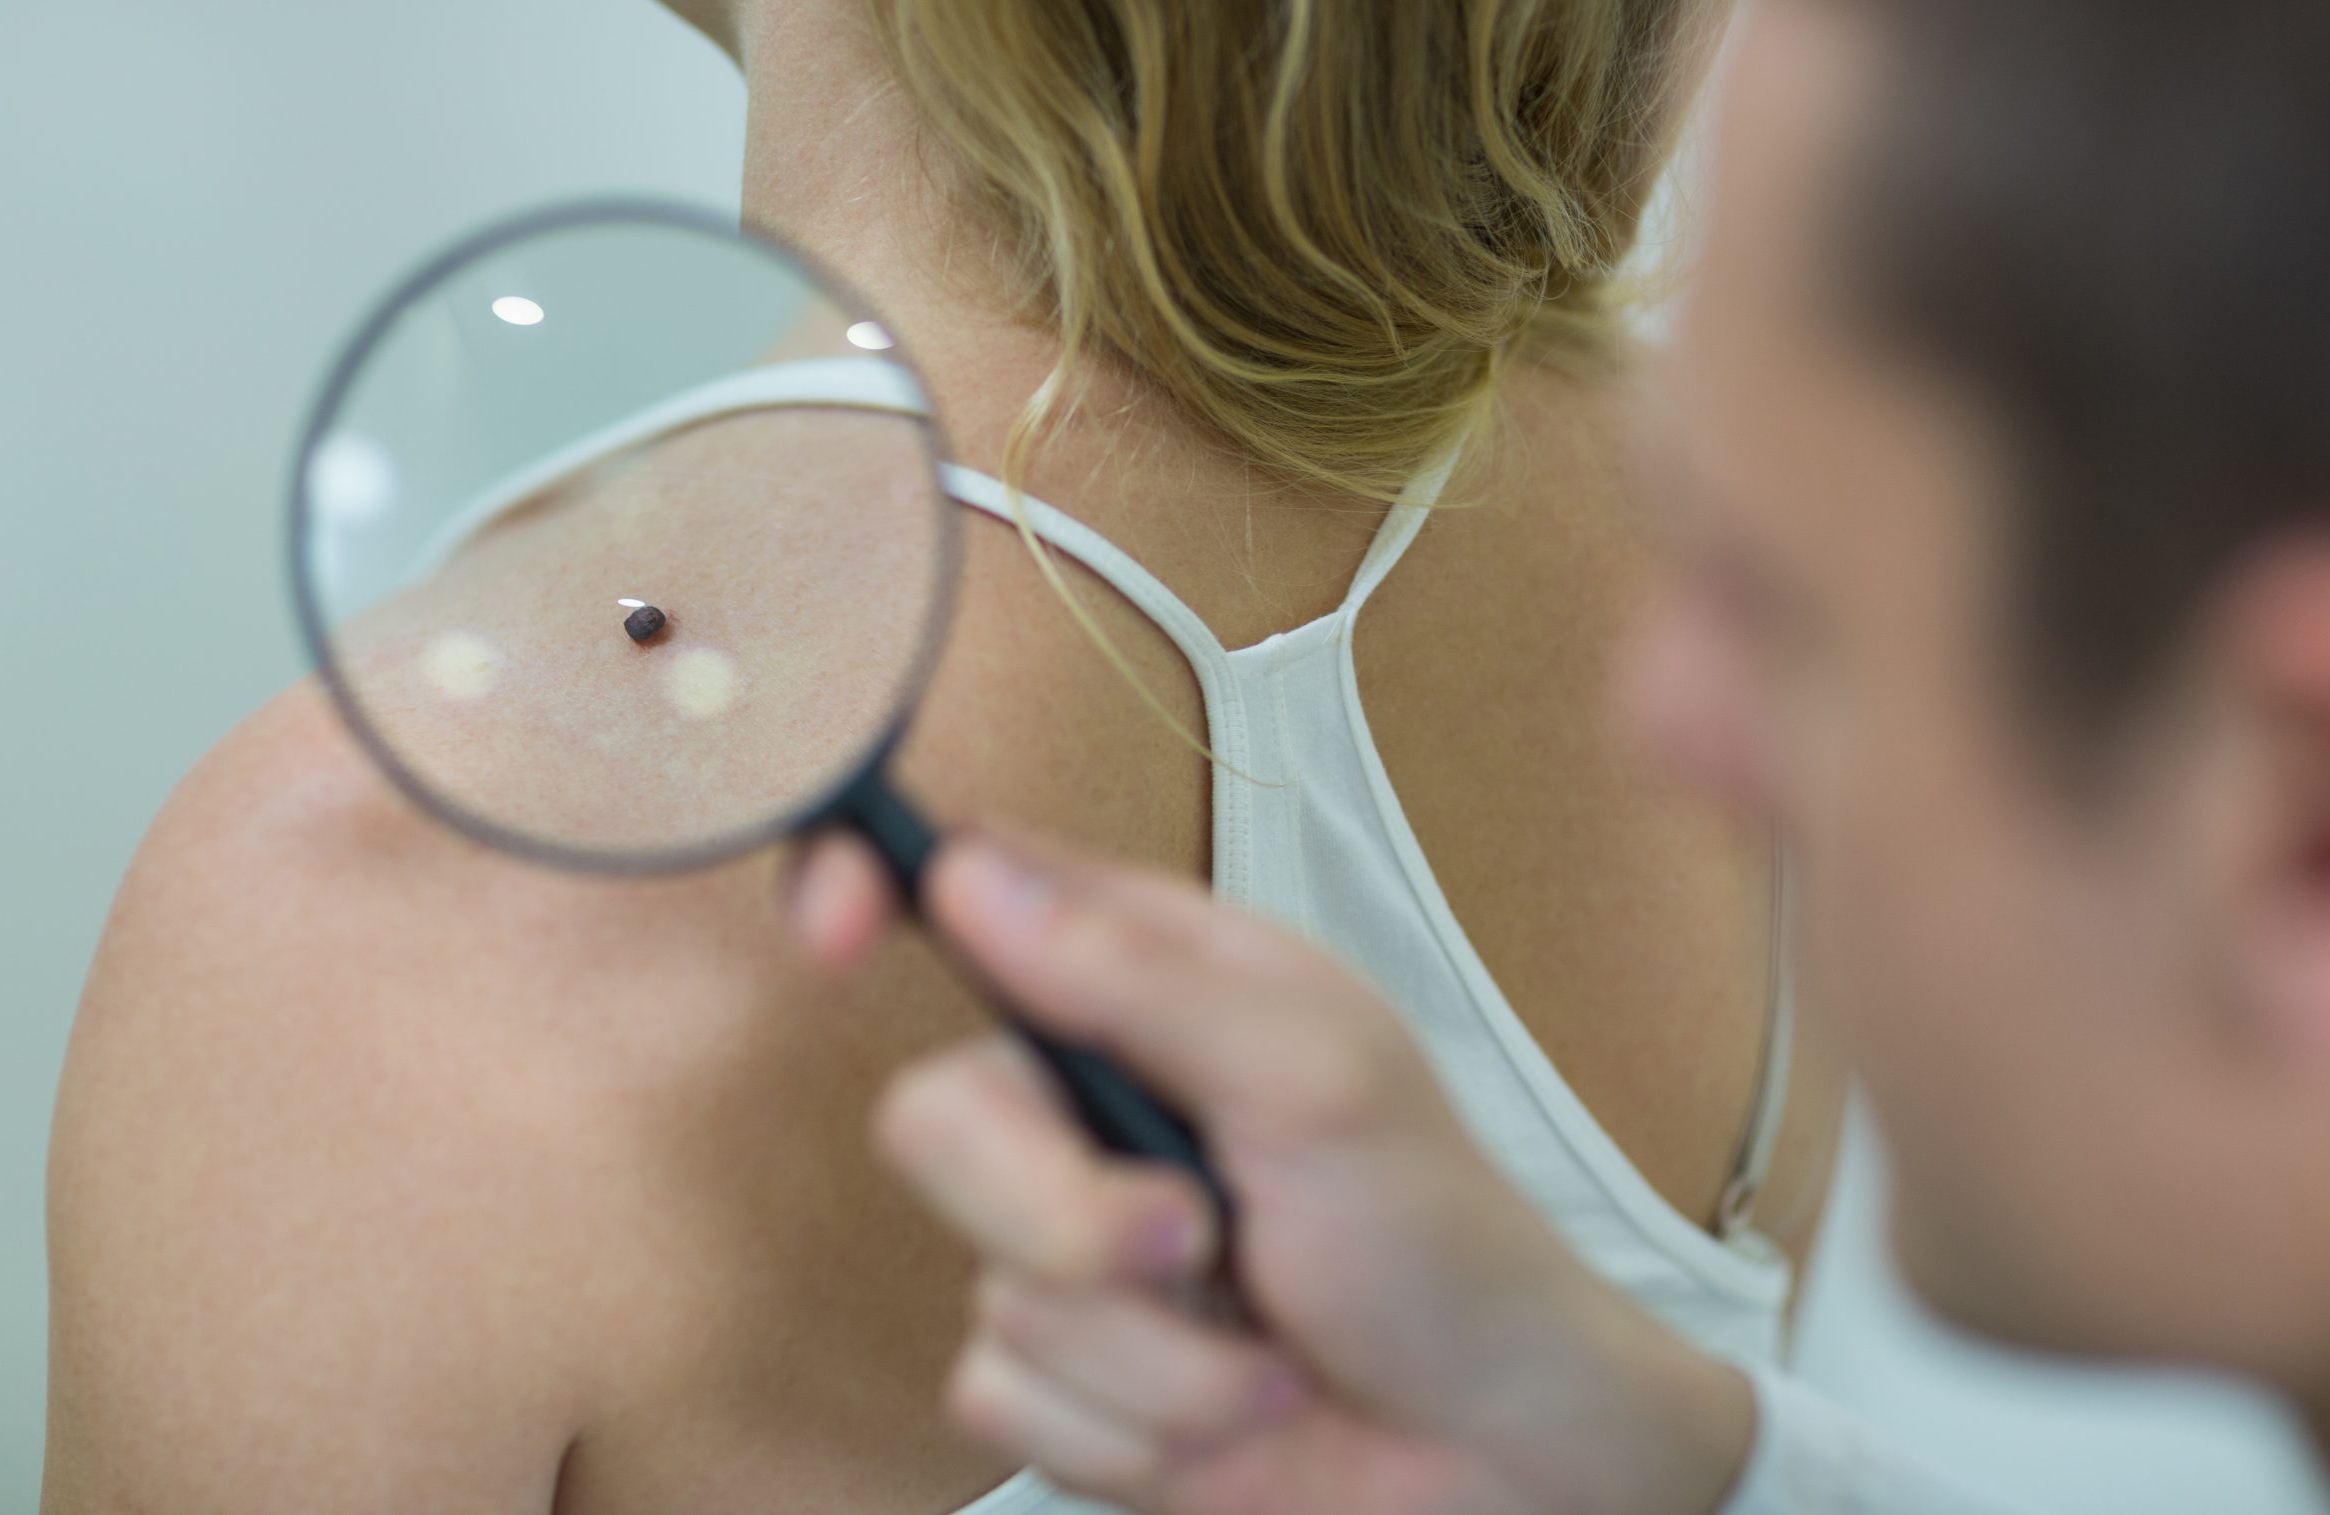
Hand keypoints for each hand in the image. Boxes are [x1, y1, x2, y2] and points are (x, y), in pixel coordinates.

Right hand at [784, 825, 1757, 1514]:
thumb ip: (1135, 977)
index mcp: (1152, 986)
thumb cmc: (1442, 1240)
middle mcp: (1094, 1106)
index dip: (866, 886)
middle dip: (1066, 1215)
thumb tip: (963, 873)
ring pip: (985, 1289)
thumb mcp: (1315, 1075)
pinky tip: (1232, 1417)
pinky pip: (1003, 1400)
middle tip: (1198, 1241)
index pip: (966, 892)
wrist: (1496, 1459)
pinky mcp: (1070, 1383)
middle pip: (935, 1120)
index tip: (833, 936)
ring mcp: (1074, 1249)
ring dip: (1150, 1353)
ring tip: (1266, 1350)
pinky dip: (1134, 1429)